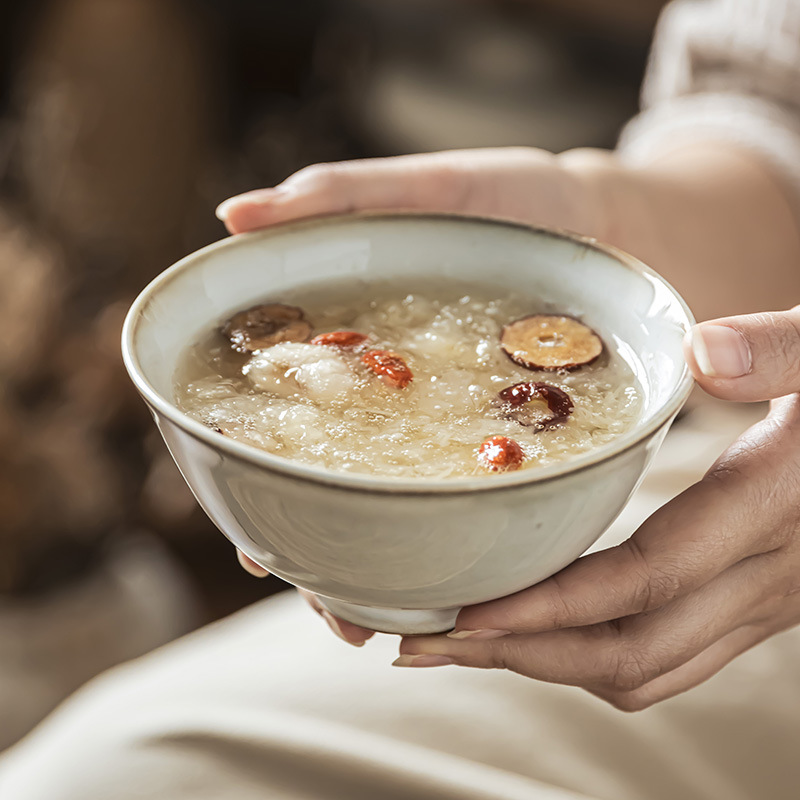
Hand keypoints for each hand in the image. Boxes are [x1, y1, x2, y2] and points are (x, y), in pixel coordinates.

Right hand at [223, 147, 618, 644]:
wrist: (611, 223)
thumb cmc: (512, 197)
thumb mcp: (429, 189)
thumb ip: (338, 197)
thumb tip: (234, 218)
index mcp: (357, 354)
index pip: (288, 435)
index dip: (265, 492)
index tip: (259, 551)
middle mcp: (396, 404)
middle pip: (342, 493)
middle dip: (332, 559)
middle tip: (342, 616)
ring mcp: (454, 427)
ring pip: (405, 513)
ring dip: (392, 570)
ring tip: (394, 622)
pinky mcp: (516, 442)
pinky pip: (486, 500)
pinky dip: (469, 539)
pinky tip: (467, 581)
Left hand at [395, 307, 799, 709]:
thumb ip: (781, 349)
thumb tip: (703, 354)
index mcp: (773, 506)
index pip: (641, 582)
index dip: (546, 607)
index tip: (461, 616)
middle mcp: (769, 577)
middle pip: (627, 653)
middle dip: (516, 655)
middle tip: (423, 642)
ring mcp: (767, 603)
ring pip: (645, 672)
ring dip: (546, 665)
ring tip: (465, 642)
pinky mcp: (760, 604)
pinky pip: (669, 660)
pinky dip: (592, 656)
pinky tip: (544, 629)